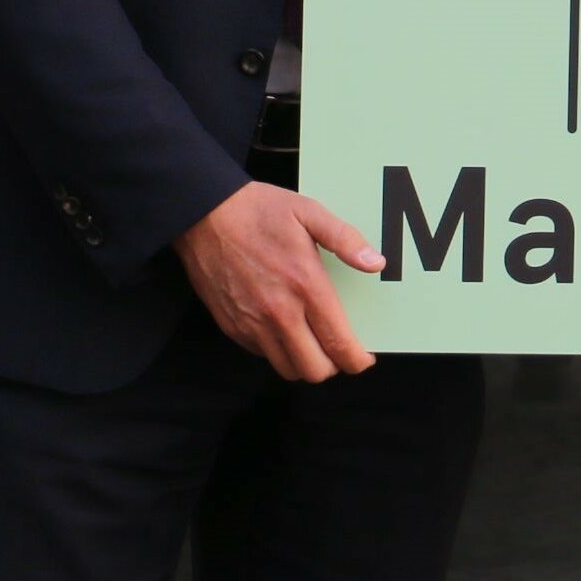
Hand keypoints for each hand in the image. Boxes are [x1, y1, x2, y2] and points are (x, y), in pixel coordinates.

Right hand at [175, 182, 384, 381]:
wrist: (204, 215)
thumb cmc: (258, 211)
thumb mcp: (309, 212)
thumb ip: (345, 239)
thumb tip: (376, 263)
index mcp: (305, 285)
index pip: (338, 343)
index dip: (357, 360)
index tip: (364, 359)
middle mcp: (278, 313)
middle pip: (315, 369)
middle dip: (334, 365)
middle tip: (338, 349)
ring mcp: (252, 324)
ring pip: (288, 369)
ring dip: (305, 363)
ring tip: (313, 344)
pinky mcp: (232, 327)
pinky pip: (263, 355)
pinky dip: (279, 352)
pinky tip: (285, 330)